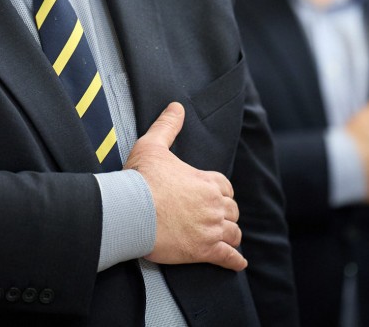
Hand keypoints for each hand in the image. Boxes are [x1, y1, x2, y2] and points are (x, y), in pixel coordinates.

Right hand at [124, 102, 246, 270]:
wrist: (131, 210)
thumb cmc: (140, 179)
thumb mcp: (152, 145)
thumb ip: (167, 126)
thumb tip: (176, 107)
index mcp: (205, 181)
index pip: (225, 187)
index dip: (219, 191)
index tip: (213, 195)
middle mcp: (213, 205)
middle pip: (231, 210)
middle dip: (225, 213)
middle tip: (215, 217)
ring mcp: (210, 228)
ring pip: (232, 232)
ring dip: (230, 234)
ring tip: (227, 238)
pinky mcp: (203, 250)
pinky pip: (228, 257)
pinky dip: (234, 260)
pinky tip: (238, 262)